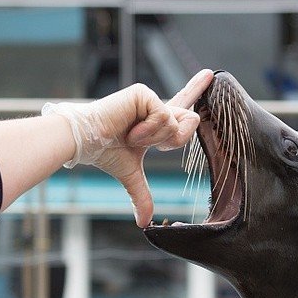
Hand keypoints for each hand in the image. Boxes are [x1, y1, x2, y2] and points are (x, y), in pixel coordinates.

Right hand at [43, 69, 212, 225]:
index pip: (181, 107)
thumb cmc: (104, 153)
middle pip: (188, 122)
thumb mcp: (130, 176)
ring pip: (176, 122)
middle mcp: (155, 108)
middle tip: (140, 142)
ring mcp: (149, 99)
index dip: (195, 89)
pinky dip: (148, 129)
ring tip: (130, 135)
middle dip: (170, 139)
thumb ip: (142, 196)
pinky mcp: (144, 93)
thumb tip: (143, 223)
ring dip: (154, 137)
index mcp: (155, 123)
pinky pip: (163, 116)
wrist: (87, 143)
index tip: (210, 73)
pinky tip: (130, 129)